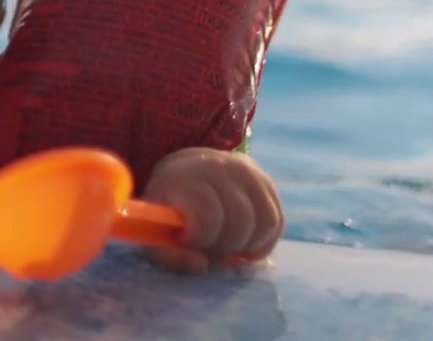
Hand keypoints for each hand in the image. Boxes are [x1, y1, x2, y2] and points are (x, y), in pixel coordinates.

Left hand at [140, 147, 284, 272]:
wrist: (188, 171)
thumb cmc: (169, 206)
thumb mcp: (155, 231)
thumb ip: (169, 255)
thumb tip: (202, 265)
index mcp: (186, 175)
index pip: (208, 214)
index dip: (200, 238)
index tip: (187, 241)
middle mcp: (221, 166)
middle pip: (241, 221)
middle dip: (226, 246)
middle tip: (209, 248)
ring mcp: (250, 172)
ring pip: (266, 222)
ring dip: (248, 245)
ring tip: (226, 247)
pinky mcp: (268, 183)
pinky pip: (277, 221)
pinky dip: (263, 241)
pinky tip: (243, 244)